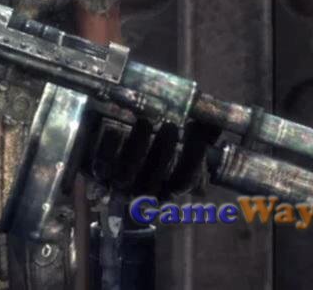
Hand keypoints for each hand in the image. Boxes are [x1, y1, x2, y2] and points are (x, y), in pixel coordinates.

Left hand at [83, 111, 222, 199]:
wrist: (111, 151)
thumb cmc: (154, 147)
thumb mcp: (178, 143)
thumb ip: (197, 136)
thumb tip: (214, 123)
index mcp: (167, 187)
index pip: (184, 180)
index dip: (193, 157)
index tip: (196, 128)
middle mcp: (144, 191)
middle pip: (156, 176)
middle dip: (164, 149)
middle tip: (170, 124)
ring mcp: (120, 185)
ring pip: (128, 173)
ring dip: (137, 146)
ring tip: (144, 121)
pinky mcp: (99, 174)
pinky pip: (102, 166)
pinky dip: (108, 149)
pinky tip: (114, 128)